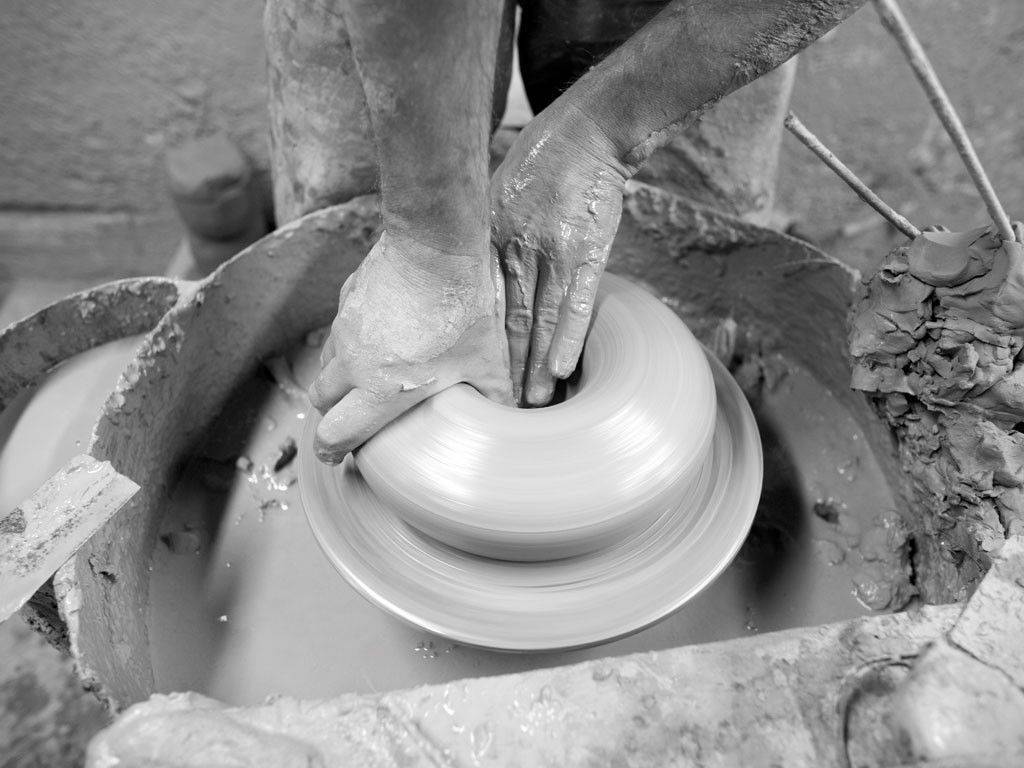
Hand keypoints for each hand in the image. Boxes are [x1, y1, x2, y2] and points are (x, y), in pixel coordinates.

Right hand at [309, 232, 512, 461]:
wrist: (435, 248)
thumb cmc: (461, 312)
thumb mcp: (486, 362)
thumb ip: (493, 396)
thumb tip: (508, 415)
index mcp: (381, 391)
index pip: (336, 433)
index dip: (331, 449)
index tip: (335, 454)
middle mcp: (352, 364)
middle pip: (320, 401)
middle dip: (330, 414)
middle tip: (348, 417)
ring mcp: (344, 329)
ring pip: (324, 364)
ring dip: (336, 378)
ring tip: (361, 378)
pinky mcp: (346, 299)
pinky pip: (338, 329)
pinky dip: (348, 341)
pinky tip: (375, 334)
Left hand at [490, 106, 628, 405]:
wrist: (585, 132)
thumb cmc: (539, 162)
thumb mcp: (496, 196)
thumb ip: (484, 238)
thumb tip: (468, 276)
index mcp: (492, 240)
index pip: (483, 305)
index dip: (477, 344)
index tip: (469, 377)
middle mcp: (517, 249)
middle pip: (508, 320)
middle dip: (502, 365)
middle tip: (496, 405)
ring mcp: (554, 252)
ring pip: (539, 319)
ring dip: (533, 365)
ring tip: (529, 403)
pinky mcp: (588, 252)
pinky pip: (577, 303)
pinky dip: (568, 339)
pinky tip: (560, 371)